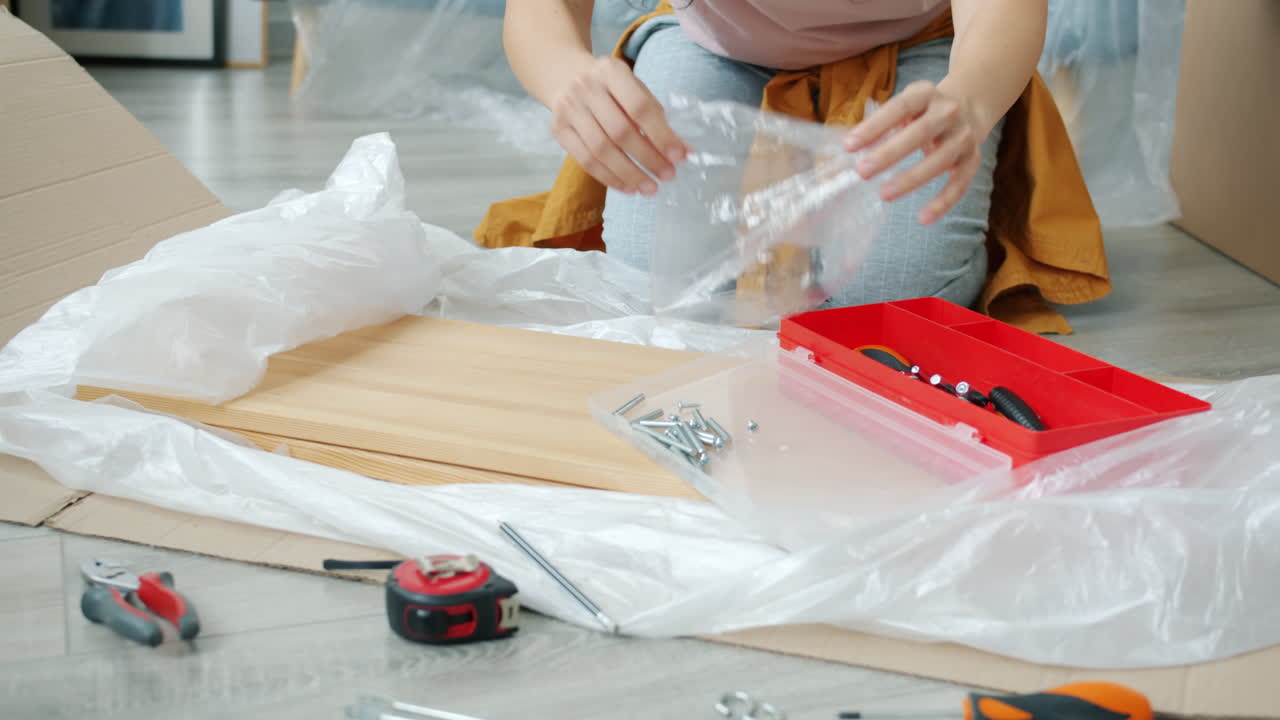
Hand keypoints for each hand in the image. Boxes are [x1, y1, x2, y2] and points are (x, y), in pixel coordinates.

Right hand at [550, 55, 690, 195]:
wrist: (566, 76)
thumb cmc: (610, 87)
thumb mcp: (633, 88)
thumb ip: (656, 116)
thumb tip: (684, 151)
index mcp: (611, 71)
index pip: (640, 107)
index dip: (661, 134)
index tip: (678, 156)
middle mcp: (587, 88)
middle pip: (620, 132)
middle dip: (648, 158)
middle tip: (667, 176)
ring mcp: (569, 109)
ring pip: (601, 151)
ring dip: (629, 174)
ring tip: (649, 188)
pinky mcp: (558, 129)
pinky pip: (585, 161)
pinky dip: (609, 178)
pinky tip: (628, 187)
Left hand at [843, 81, 985, 224]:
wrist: (970, 106)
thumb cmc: (923, 112)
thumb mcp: (905, 107)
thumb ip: (882, 124)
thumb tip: (852, 149)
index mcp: (925, 94)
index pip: (899, 108)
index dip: (874, 126)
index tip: (849, 146)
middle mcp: (949, 112)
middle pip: (920, 132)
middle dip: (890, 153)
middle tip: (862, 171)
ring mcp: (964, 135)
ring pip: (941, 159)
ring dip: (911, 178)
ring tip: (884, 194)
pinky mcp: (973, 159)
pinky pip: (960, 183)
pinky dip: (943, 202)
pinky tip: (923, 218)